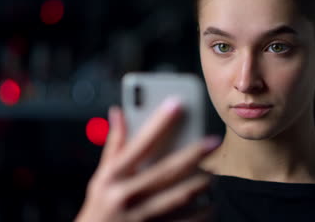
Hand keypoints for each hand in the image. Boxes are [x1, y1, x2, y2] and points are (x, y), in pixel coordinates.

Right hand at [75, 98, 219, 221]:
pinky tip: (210, 204)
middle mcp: (122, 195)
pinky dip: (199, 213)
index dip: (157, 124)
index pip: (138, 145)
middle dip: (192, 154)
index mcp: (111, 177)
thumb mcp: (100, 177)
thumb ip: (113, 146)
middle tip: (214, 141)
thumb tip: (118, 112)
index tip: (176, 104)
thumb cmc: (99, 208)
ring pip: (176, 197)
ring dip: (199, 184)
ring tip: (215, 173)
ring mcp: (137, 217)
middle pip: (163, 171)